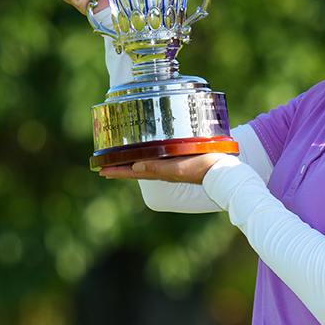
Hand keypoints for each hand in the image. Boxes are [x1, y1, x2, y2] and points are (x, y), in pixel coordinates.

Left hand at [100, 153, 229, 183]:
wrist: (224, 170)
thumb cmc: (202, 168)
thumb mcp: (177, 168)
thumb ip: (157, 167)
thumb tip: (134, 168)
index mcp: (160, 172)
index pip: (132, 172)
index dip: (116, 170)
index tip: (100, 169)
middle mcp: (163, 169)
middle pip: (135, 168)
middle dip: (119, 166)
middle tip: (103, 164)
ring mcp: (170, 165)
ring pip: (145, 163)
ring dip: (131, 161)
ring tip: (119, 158)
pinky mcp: (179, 158)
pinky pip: (157, 157)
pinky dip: (146, 156)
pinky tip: (147, 151)